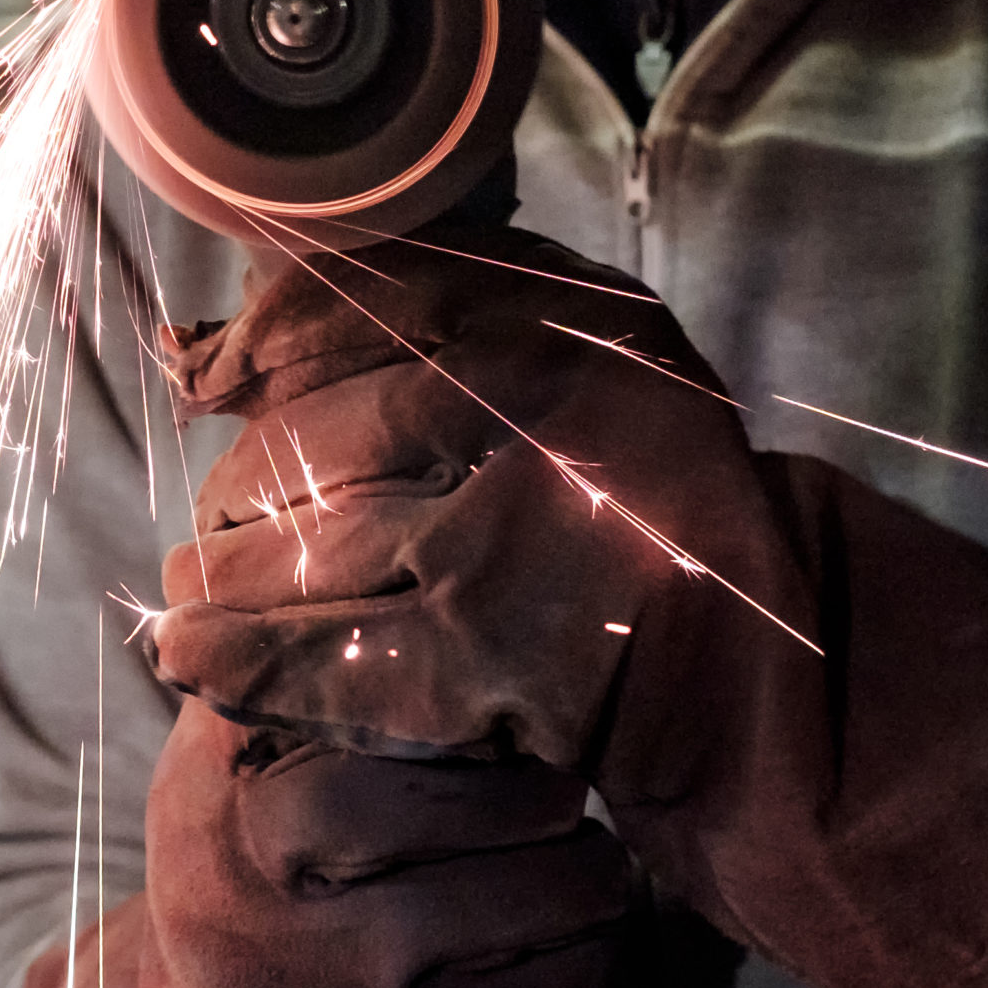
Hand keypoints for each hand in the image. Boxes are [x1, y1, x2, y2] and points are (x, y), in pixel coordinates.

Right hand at [12, 699, 635, 987]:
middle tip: (549, 798)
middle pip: (510, 783)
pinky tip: (541, 962)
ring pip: (562, 886)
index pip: (394, 681)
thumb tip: (370, 494)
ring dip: (589, 881)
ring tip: (560, 875)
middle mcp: (259, 873)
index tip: (514, 681)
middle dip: (555, 788)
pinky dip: (580, 970)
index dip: (484, 680)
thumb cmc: (266, 879)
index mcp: (223, 772)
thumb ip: (291, 650)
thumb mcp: (234, 757)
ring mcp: (328, 984)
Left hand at [150, 228, 987, 987]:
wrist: (799, 687)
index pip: (366, 300)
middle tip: (208, 523)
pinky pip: (322, 660)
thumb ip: (471, 324)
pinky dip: (242, 664)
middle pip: (318, 436)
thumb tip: (262, 320)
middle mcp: (541, 418)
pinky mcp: (490, 665)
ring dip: (221, 579)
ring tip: (189, 601)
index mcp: (573, 333)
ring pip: (303, 547)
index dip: (265, 335)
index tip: (210, 371)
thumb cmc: (684, 532)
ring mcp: (512, 543)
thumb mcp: (607, 380)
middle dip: (238, 487)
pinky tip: (195, 664)